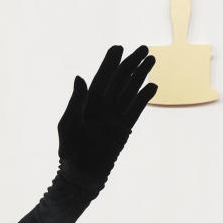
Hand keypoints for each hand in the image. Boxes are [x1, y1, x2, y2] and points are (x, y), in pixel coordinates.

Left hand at [57, 44, 156, 185]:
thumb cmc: (70, 150)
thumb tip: (80, 77)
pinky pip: (136, 110)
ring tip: (151, 59)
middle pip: (119, 81)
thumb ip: (76, 101)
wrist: (82, 175)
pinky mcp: (124, 129)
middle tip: (143, 48)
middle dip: (130, 64)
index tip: (118, 48)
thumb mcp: (69, 123)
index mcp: (87, 104)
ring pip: (130, 91)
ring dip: (140, 76)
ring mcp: (114, 117)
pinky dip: (143, 98)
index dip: (109, 63)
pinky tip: (153, 86)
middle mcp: (102, 108)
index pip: (101, 79)